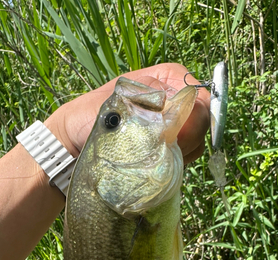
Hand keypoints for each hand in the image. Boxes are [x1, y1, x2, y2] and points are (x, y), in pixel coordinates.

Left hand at [45, 63, 209, 164]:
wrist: (75, 146)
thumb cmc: (90, 118)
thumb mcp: (118, 102)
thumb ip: (151, 99)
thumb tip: (180, 103)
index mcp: (166, 78)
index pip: (200, 97)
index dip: (193, 119)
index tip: (171, 134)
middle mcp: (175, 99)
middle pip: (203, 121)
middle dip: (186, 138)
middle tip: (158, 147)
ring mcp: (175, 126)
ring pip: (197, 141)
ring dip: (178, 153)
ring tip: (150, 155)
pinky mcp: (170, 148)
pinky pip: (187, 156)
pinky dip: (174, 163)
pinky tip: (153, 163)